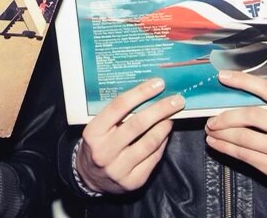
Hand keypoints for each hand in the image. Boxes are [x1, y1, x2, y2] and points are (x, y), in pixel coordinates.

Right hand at [75, 78, 184, 193]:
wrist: (90, 177)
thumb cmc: (98, 144)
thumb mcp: (98, 127)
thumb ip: (117, 113)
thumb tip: (147, 93)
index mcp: (93, 133)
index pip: (119, 107)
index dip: (140, 93)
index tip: (158, 84)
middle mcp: (104, 151)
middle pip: (137, 124)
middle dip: (160, 109)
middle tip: (176, 100)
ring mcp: (119, 169)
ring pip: (149, 143)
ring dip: (164, 126)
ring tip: (172, 116)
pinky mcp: (133, 181)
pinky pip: (153, 158)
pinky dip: (162, 143)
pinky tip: (165, 133)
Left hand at [205, 70, 266, 188]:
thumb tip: (237, 92)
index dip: (244, 81)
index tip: (224, 76)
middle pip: (251, 116)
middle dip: (226, 116)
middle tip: (211, 118)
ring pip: (244, 138)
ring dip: (221, 133)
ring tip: (211, 129)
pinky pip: (244, 156)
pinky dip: (225, 148)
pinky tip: (216, 143)